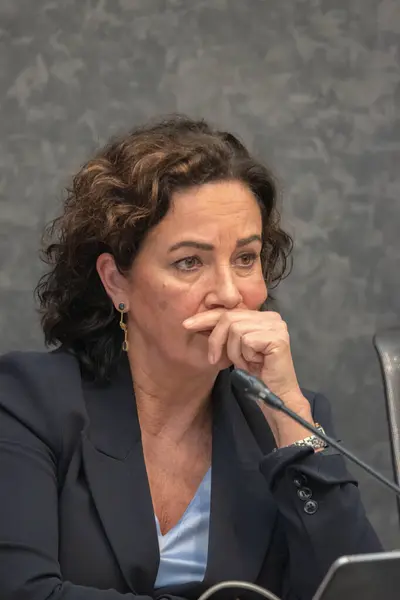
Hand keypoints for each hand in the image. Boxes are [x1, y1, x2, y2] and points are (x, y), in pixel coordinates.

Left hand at [183, 309, 314, 445]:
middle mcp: (271, 317)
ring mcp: (276, 326)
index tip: (186, 325)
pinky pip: (246, 340)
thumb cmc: (255, 374)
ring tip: (245, 363)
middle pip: (229, 318)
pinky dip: (244, 356)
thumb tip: (197, 321)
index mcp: (262, 316)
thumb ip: (225, 332)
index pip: (230, 311)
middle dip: (216, 339)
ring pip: (235, 329)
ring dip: (233, 352)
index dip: (206, 318)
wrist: (276, 396)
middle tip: (214, 359)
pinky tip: (254, 364)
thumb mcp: (235, 348)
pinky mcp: (278, 337)